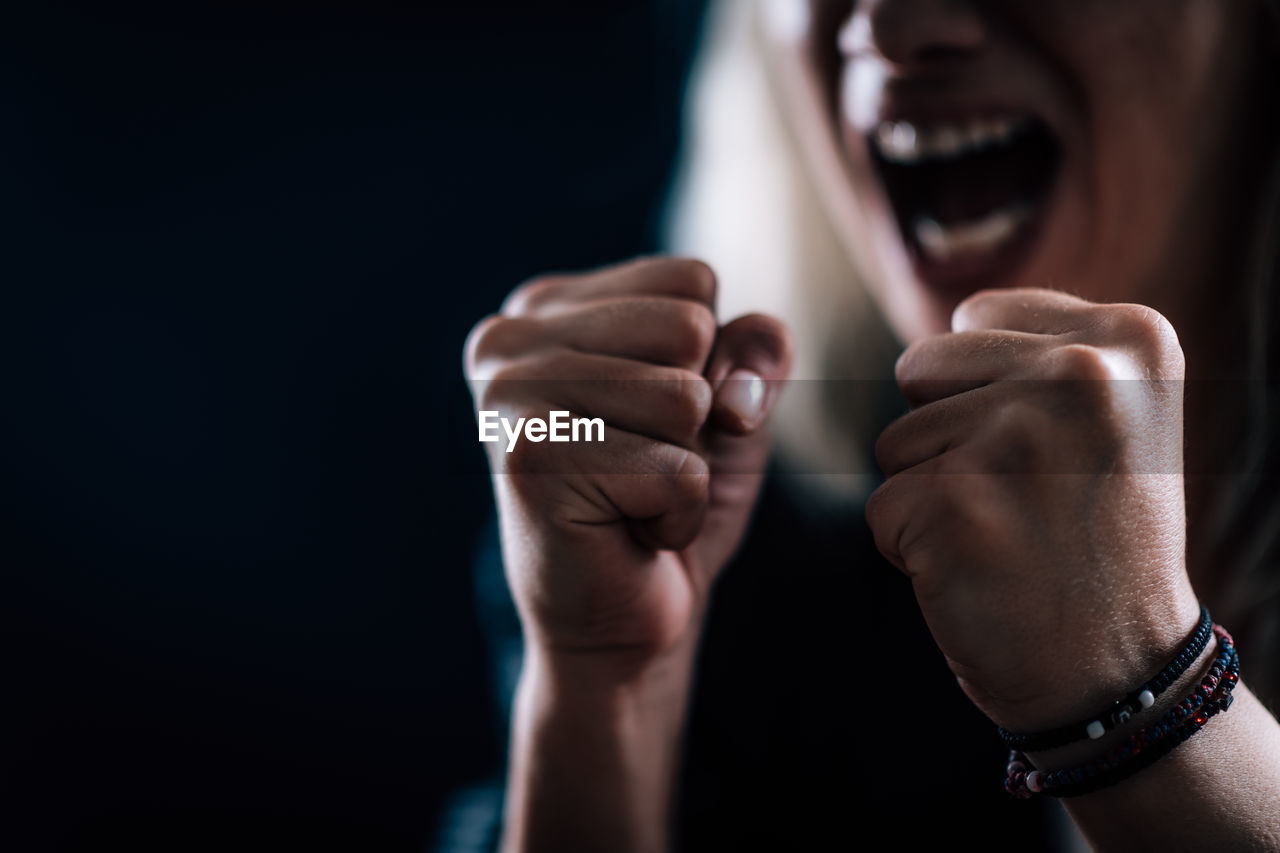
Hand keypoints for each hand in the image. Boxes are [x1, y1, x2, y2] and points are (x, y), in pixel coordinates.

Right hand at [464, 257, 791, 669]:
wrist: (618, 619)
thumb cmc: (665, 499)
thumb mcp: (728, 406)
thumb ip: (751, 352)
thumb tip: (744, 376)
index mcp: (548, 307)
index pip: (690, 277)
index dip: (708, 356)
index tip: (654, 417)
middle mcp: (511, 339)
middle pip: (689, 328)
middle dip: (699, 410)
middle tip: (641, 462)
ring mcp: (511, 397)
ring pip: (685, 398)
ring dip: (689, 466)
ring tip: (631, 495)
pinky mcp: (531, 461)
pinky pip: (679, 472)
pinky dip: (678, 516)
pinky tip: (625, 531)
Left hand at [866, 288, 1200, 730]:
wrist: (1118, 670)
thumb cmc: (1096, 539)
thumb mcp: (1114, 416)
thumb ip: (1041, 353)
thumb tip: (946, 324)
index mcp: (1128, 337)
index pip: (974, 317)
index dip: (985, 390)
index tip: (1050, 452)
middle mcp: (1079, 373)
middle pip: (920, 368)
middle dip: (945, 435)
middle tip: (1021, 497)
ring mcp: (1016, 438)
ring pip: (896, 441)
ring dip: (929, 494)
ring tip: (1005, 534)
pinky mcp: (955, 503)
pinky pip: (881, 507)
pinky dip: (911, 549)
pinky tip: (979, 571)